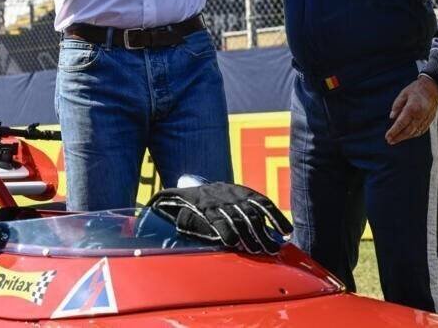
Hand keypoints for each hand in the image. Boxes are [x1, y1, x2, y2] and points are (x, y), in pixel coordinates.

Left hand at [147, 182, 292, 254]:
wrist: (189, 185)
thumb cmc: (180, 208)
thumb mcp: (172, 214)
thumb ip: (169, 222)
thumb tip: (152, 222)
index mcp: (201, 204)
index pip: (215, 217)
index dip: (225, 230)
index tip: (233, 244)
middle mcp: (219, 198)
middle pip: (237, 216)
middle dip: (249, 234)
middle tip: (259, 252)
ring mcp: (234, 194)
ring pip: (251, 211)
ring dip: (264, 231)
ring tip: (271, 248)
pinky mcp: (245, 192)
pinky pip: (263, 203)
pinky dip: (276, 216)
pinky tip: (286, 230)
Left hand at [385, 76, 437, 144]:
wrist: (433, 87)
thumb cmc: (415, 89)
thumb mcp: (403, 94)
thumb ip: (396, 106)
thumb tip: (392, 118)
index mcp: (412, 108)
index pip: (401, 123)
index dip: (393, 131)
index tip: (387, 137)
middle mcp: (420, 115)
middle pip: (408, 131)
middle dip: (398, 137)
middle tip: (389, 141)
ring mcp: (426, 119)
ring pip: (415, 132)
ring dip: (405, 137)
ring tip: (396, 140)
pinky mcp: (430, 120)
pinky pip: (421, 130)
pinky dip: (414, 134)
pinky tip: (407, 136)